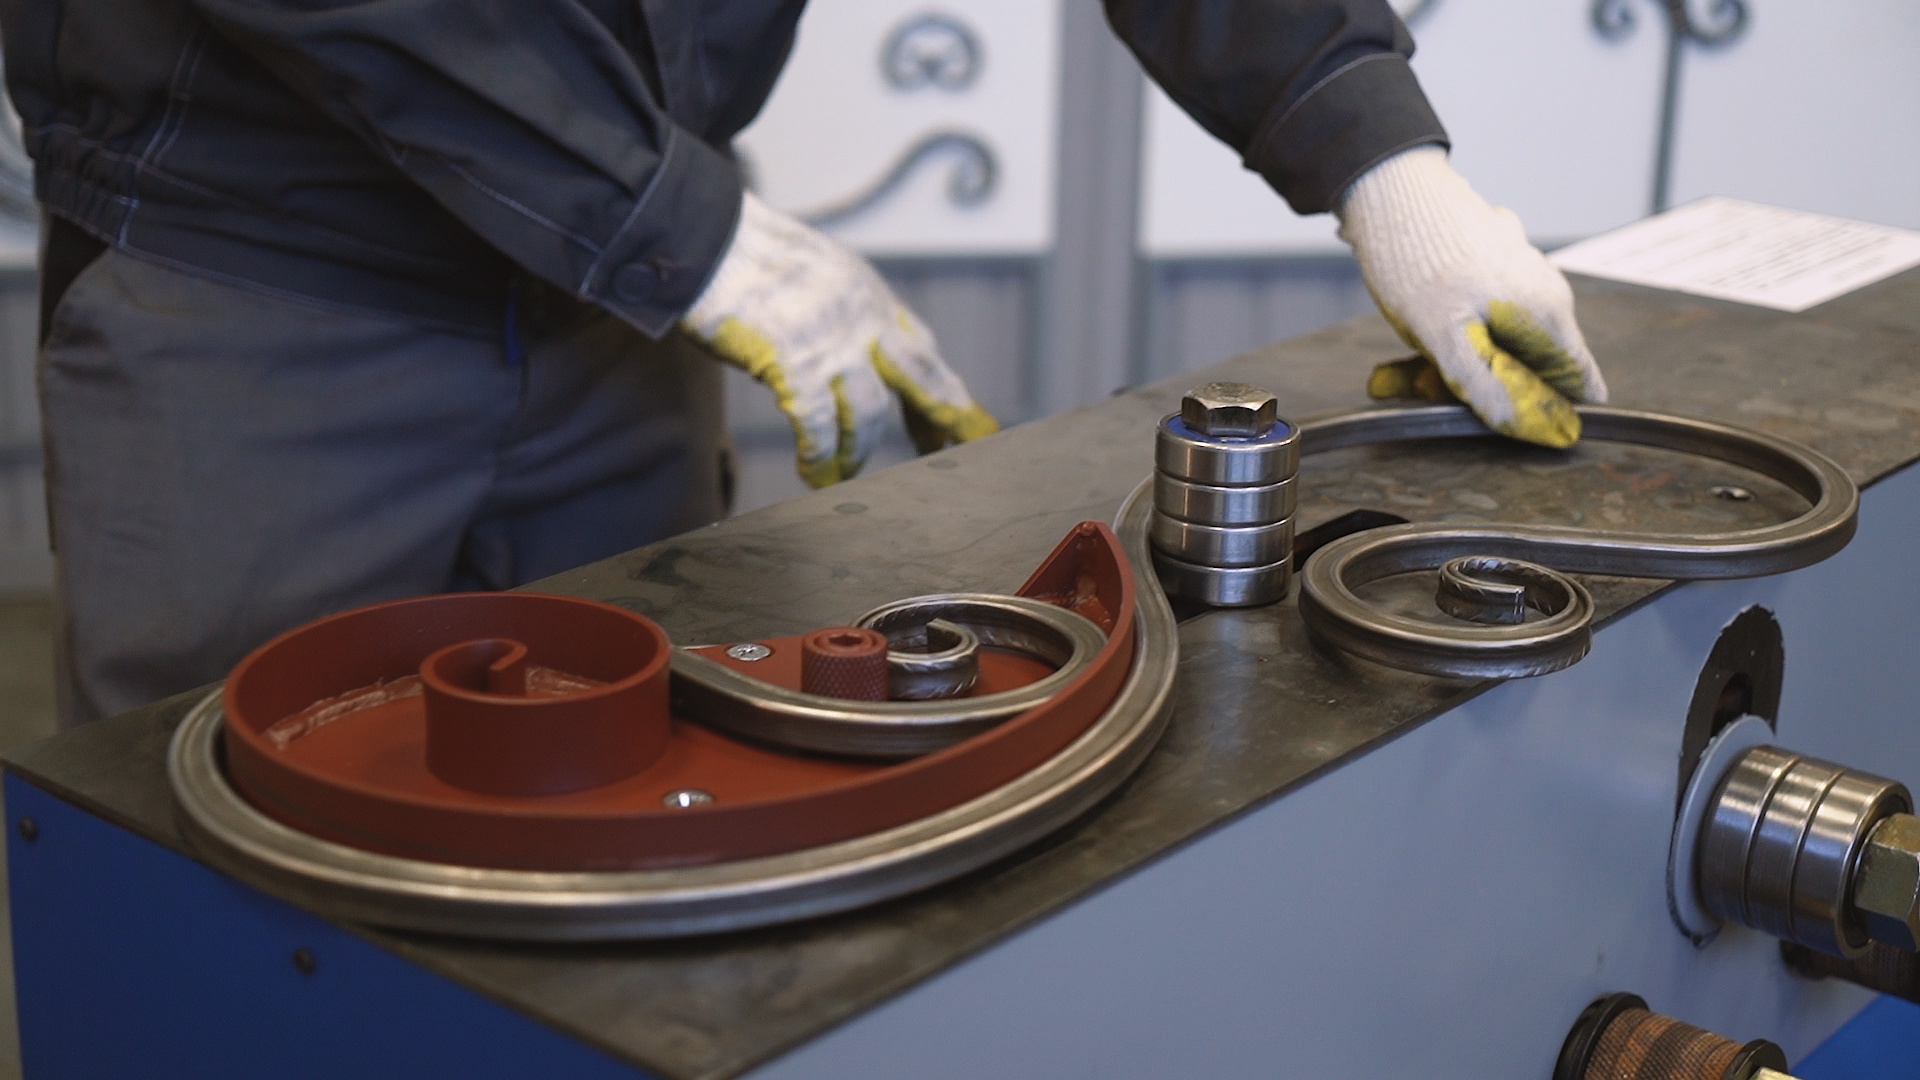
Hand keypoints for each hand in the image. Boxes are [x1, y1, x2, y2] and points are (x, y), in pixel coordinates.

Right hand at [681, 192, 997, 486]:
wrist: (707, 236)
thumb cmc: (745, 256)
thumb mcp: (817, 275)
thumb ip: (840, 314)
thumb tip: (840, 360)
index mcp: (870, 296)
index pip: (921, 349)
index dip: (940, 390)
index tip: (957, 421)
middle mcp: (864, 319)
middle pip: (921, 378)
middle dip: (943, 419)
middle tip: (949, 454)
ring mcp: (833, 342)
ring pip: (868, 413)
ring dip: (857, 451)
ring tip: (842, 474)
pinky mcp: (795, 362)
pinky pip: (820, 425)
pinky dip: (820, 456)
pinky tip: (814, 472)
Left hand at [1336, 146, 1606, 447]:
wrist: (1387, 190)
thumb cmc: (1417, 261)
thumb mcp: (1445, 336)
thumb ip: (1488, 382)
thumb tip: (1534, 425)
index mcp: (1550, 311)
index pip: (1579, 384)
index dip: (1542, 410)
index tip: (1493, 415)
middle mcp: (1547, 291)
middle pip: (1531, 366)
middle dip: (1484, 384)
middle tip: (1428, 381)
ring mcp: (1522, 273)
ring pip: (1499, 341)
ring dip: (1456, 360)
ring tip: (1409, 360)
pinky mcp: (1495, 263)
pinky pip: (1479, 316)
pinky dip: (1448, 331)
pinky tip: (1415, 327)